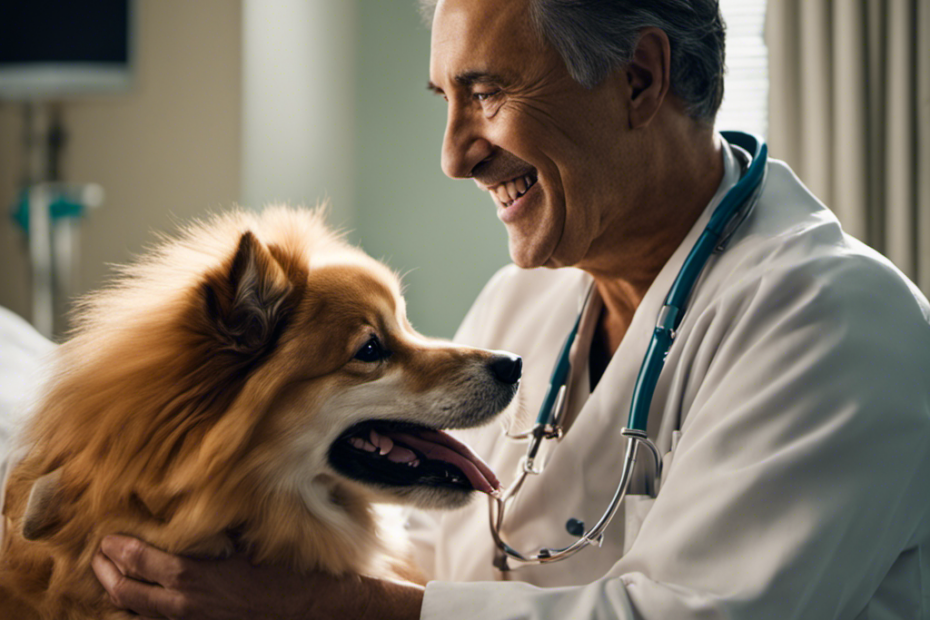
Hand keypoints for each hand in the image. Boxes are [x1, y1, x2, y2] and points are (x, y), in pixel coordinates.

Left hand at [92, 535, 423, 619]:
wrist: (311, 609)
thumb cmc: (284, 572)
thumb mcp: (251, 541)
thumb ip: (219, 529)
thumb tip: (199, 504)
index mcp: (196, 579)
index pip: (141, 563)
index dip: (118, 550)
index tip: (107, 537)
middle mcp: (186, 606)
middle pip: (127, 594)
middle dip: (107, 574)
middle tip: (99, 557)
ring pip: (138, 615)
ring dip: (120, 596)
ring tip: (111, 579)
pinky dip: (142, 613)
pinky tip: (142, 602)